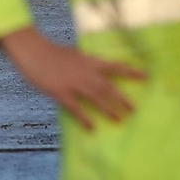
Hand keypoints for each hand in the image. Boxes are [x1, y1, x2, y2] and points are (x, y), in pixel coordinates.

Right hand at [0, 27, 145, 129]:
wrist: (34, 52)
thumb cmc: (52, 52)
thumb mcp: (74, 54)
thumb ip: (86, 63)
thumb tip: (97, 70)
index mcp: (89, 61)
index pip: (114, 66)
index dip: (130, 72)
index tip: (145, 76)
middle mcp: (85, 72)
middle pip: (108, 87)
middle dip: (121, 98)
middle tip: (133, 109)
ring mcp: (74, 83)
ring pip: (96, 98)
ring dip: (108, 109)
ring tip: (119, 119)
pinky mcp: (61, 92)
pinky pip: (76, 109)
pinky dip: (85, 119)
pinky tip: (91, 128)